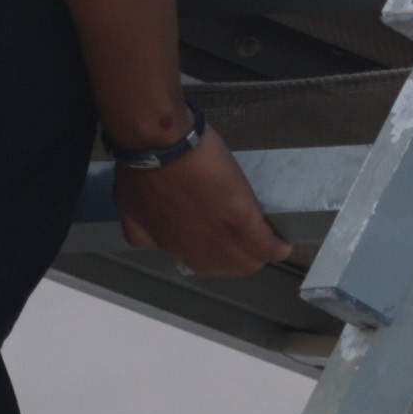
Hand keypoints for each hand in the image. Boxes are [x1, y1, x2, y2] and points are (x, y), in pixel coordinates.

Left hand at [114, 136, 289, 282]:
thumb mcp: (130, 206)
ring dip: (259, 254)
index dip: (216, 252)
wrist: (157, 145)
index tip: (221, 238)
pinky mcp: (239, 219)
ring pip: (249, 262)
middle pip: (227, 268)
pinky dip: (277, 246)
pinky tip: (282, 241)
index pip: (201, 264)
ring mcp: (218, 237)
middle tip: (247, 238)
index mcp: (171, 245)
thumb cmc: (142, 166)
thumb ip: (141, 228)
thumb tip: (153, 240)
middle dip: (240, 257)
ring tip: (267, 240)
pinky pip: (266, 246)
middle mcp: (195, 250)